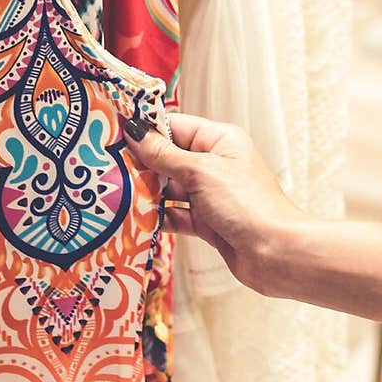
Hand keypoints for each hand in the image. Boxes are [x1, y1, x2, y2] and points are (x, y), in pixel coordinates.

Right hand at [122, 113, 303, 295]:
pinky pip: (174, 214)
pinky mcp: (206, 222)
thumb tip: (134, 131)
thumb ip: (164, 155)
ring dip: (146, 193)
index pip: (173, 126)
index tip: (112, 135)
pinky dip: (157, 217)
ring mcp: (209, 194)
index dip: (144, 130)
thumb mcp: (200, 172)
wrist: (276, 254)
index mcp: (219, 140)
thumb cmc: (246, 204)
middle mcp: (214, 164)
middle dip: (140, 164)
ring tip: (114, 193)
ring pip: (168, 188)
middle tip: (106, 167)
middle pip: (167, 158)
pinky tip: (134, 219)